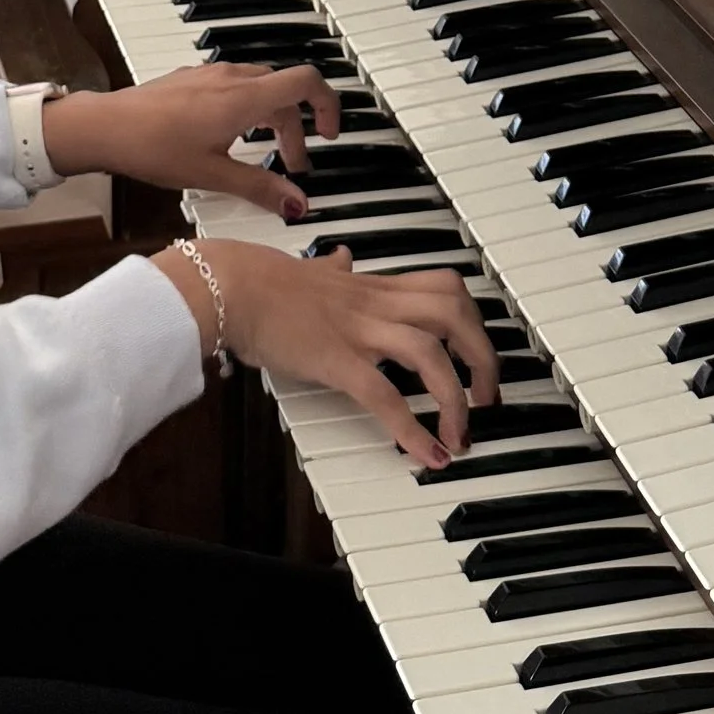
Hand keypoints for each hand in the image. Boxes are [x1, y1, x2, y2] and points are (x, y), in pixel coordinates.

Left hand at [42, 64, 340, 227]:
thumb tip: (297, 203)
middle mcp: (231, 78)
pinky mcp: (192, 79)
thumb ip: (260, 188)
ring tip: (262, 152)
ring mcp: (210, 75)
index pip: (306, 81)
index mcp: (244, 98)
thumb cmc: (152, 147)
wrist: (105, 127)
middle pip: (284, 91)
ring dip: (271, 117)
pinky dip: (247, 108)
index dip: (328, 104)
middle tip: (292, 164)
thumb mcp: (213, 176)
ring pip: (259, 87)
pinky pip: (234, 86)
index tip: (329, 132)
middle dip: (296, 127)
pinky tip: (229, 137)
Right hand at [153, 239, 499, 468]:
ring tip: (461, 434)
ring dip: (456, 398)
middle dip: (484, 355)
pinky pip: (384, 395)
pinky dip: (412, 429)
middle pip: (455, 312)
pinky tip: (426, 455)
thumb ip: (332, 267)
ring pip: (430, 352)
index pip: (446, 286)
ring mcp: (357, 331)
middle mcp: (374, 304)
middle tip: (487, 396)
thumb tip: (339, 258)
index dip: (474, 321)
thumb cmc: (260, 281)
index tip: (480, 354)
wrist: (227, 285)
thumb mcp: (308, 270)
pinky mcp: (334, 359)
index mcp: (373, 286)